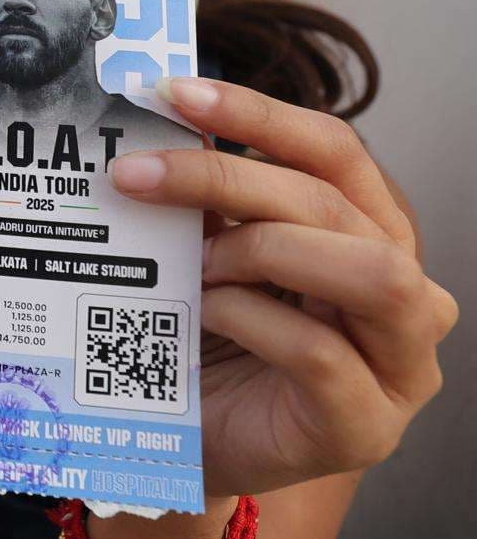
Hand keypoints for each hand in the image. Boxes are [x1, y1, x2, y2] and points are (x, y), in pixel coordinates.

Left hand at [111, 77, 455, 497]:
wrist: (188, 446)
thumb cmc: (207, 343)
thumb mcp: (207, 255)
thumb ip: (207, 202)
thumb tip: (158, 126)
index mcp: (370, 233)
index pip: (336, 151)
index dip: (259, 114)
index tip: (174, 92)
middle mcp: (403, 291)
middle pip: (333, 204)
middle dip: (228, 178)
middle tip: (136, 175)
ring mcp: (398, 364)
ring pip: (370, 271)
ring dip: (263, 250)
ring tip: (194, 264)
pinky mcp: (366, 425)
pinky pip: (321, 353)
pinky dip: (252, 319)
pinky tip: (203, 313)